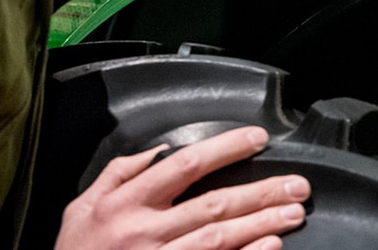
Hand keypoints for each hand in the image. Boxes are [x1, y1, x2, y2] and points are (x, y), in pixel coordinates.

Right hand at [55, 126, 309, 249]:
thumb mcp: (80, 210)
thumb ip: (117, 174)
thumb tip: (159, 151)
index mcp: (125, 204)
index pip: (185, 165)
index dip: (226, 149)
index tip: (258, 139)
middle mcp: (144, 231)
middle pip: (213, 203)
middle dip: (260, 191)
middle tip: (297, 185)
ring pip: (219, 237)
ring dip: (261, 224)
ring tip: (293, 213)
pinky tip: (269, 247)